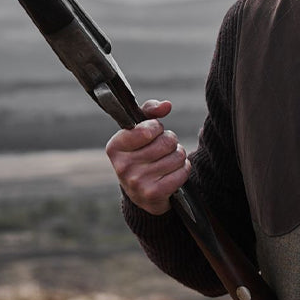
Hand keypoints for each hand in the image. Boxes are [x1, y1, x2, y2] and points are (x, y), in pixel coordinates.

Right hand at [105, 99, 190, 214]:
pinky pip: (183, 172)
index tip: (152, 134)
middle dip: (171, 142)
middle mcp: (122, 166)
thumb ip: (150, 112)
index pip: (149, 129)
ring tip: (168, 161)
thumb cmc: (141, 155)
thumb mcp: (139, 132)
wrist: (142, 194)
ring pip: (177, 156)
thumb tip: (167, 105)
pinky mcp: (153, 193)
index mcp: (115, 147)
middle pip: (167, 142)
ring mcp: (137, 182)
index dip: (157, 128)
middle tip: (163, 149)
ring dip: (178, 156)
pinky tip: (173, 172)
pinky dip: (184, 169)